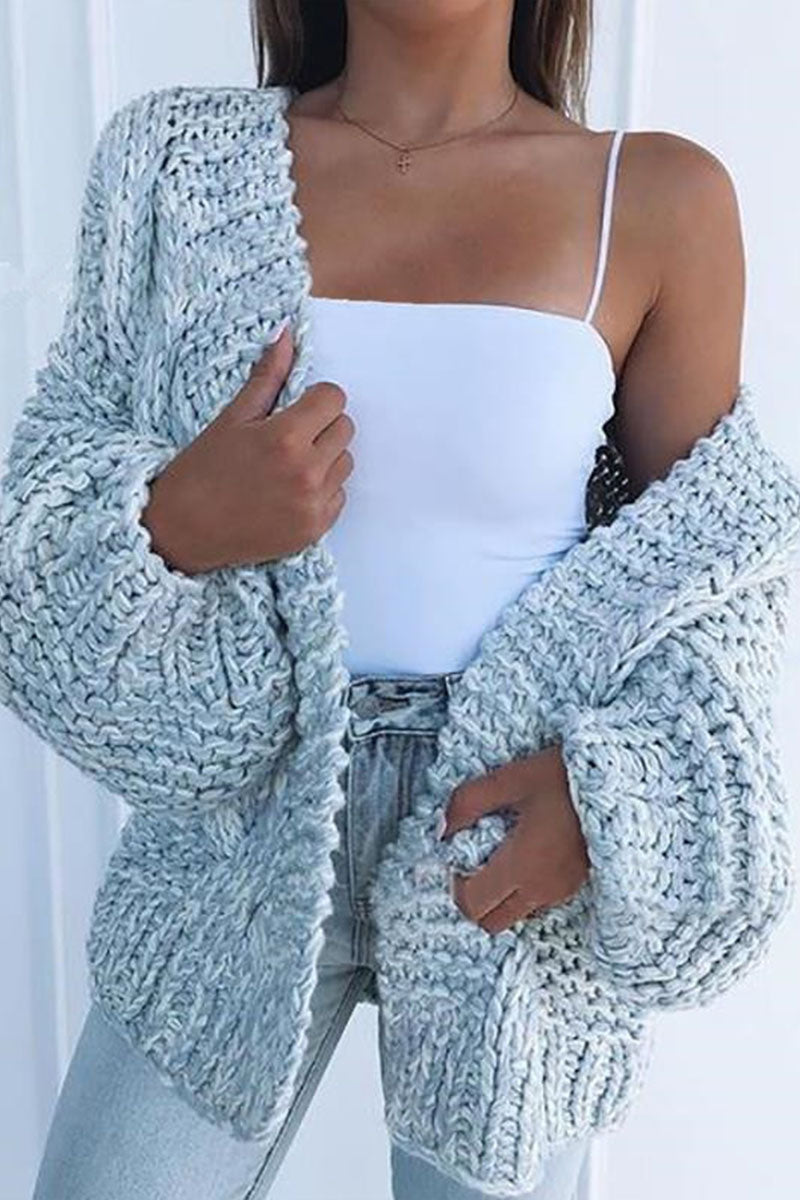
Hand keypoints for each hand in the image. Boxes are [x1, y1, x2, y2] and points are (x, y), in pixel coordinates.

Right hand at [140, 322, 355, 573]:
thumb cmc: (202, 471)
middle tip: (287, 437)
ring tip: (287, 465)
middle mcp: (306, 472)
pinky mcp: (315, 529)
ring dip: (325, 458)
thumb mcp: (232, 418)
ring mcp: (313, 504)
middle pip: (345, 428)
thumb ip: (268, 377)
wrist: (184, 531)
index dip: (314, 399)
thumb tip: (287, 335)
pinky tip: (288, 491)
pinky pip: (339, 495)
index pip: (334, 397)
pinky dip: (321, 490)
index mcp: (285, 437)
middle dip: (321, 426)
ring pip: (345, 462)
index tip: (295, 408)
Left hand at [440, 744, 590, 933]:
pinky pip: (538, 902)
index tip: (459, 855)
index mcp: (521, 866)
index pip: (473, 905)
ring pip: (516, 914)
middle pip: (492, 921)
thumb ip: (467, 803)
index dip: (455, 885)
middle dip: (475, 898)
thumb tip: (443, 829)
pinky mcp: (576, 885)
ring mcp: (561, 891)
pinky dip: (523, 888)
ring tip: (503, 852)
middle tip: (475, 860)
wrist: (620, 782)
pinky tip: (528, 851)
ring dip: (500, 895)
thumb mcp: (510, 778)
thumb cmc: (565, 777)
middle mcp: (540, 889)